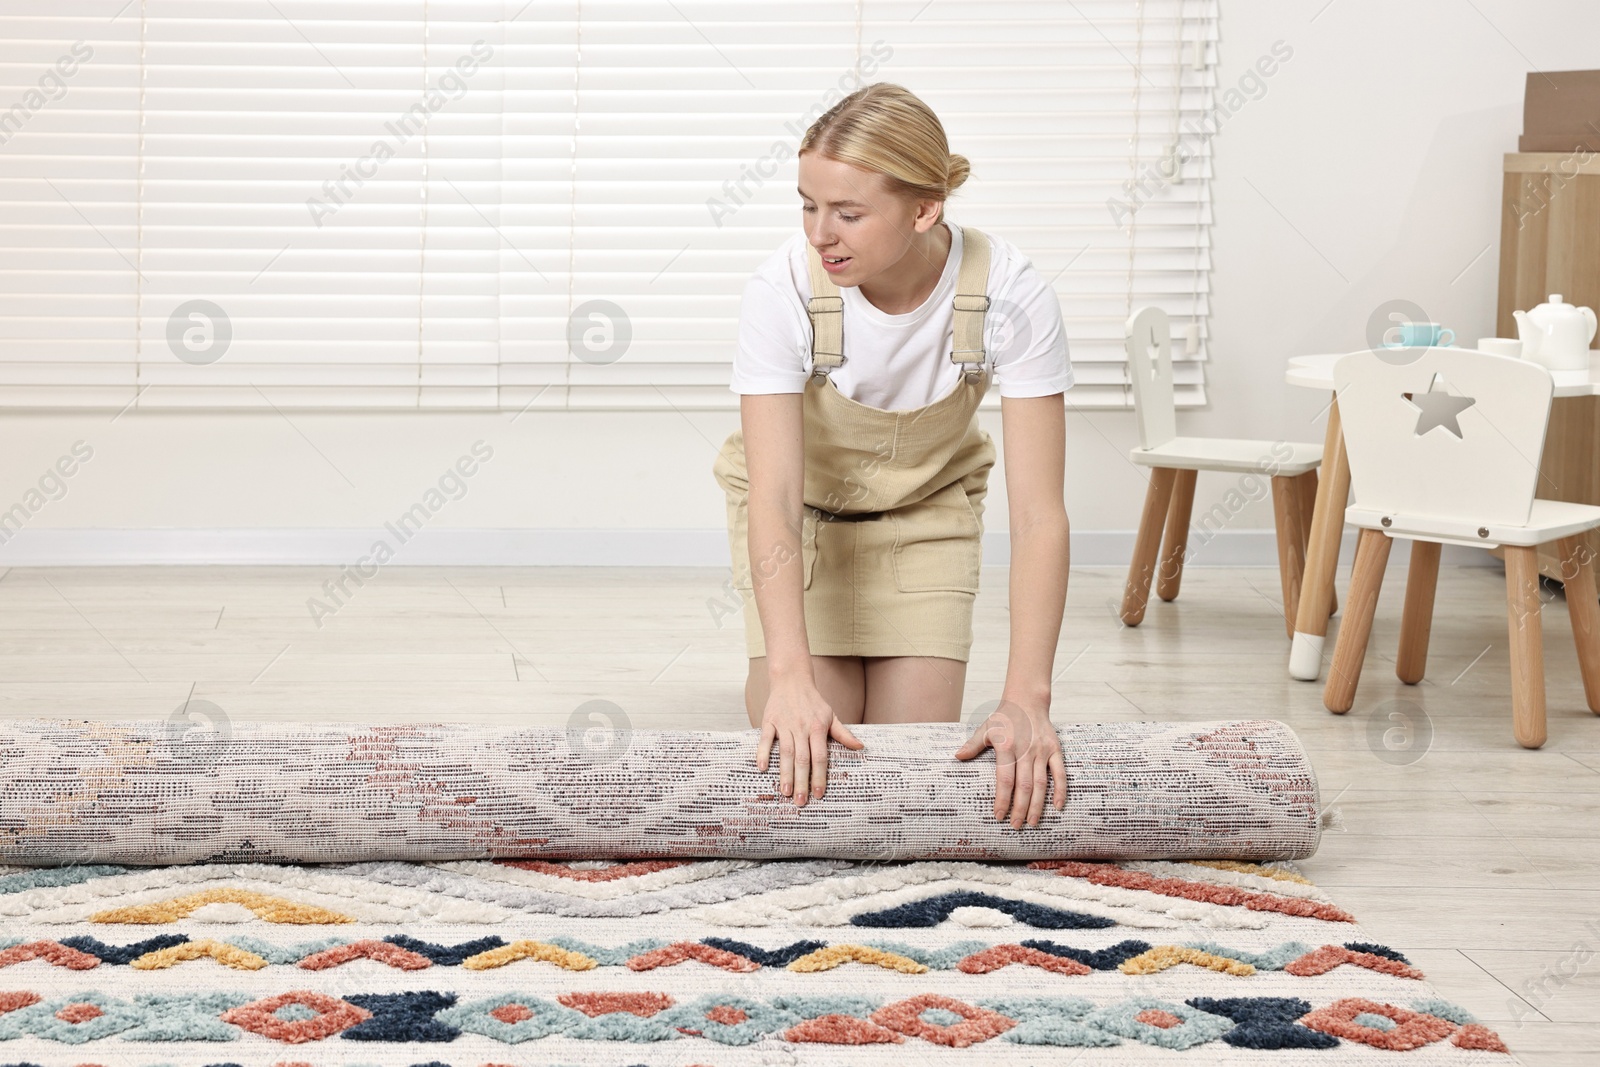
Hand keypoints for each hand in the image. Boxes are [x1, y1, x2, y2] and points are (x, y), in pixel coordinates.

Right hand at [755, 673, 863, 806]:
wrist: (792, 680)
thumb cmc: (813, 702)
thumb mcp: (831, 716)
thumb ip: (843, 734)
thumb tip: (861, 747)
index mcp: (818, 728)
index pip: (820, 757)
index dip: (819, 776)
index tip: (819, 795)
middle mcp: (801, 727)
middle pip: (802, 758)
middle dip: (802, 781)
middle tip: (800, 801)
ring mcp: (784, 724)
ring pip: (785, 752)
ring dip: (784, 773)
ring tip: (785, 791)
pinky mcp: (769, 720)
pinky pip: (765, 738)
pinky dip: (763, 752)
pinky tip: (762, 768)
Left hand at [954, 698, 1066, 827]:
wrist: (1027, 700)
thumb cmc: (1004, 717)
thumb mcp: (985, 729)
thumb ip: (972, 745)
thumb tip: (957, 757)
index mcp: (1007, 747)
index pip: (1004, 779)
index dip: (1002, 799)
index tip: (998, 816)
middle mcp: (1026, 750)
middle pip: (1023, 785)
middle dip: (1019, 808)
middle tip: (1015, 825)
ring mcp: (1042, 751)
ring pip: (1040, 783)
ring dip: (1037, 805)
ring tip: (1032, 822)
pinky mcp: (1055, 750)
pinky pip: (1060, 773)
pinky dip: (1060, 790)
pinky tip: (1057, 807)